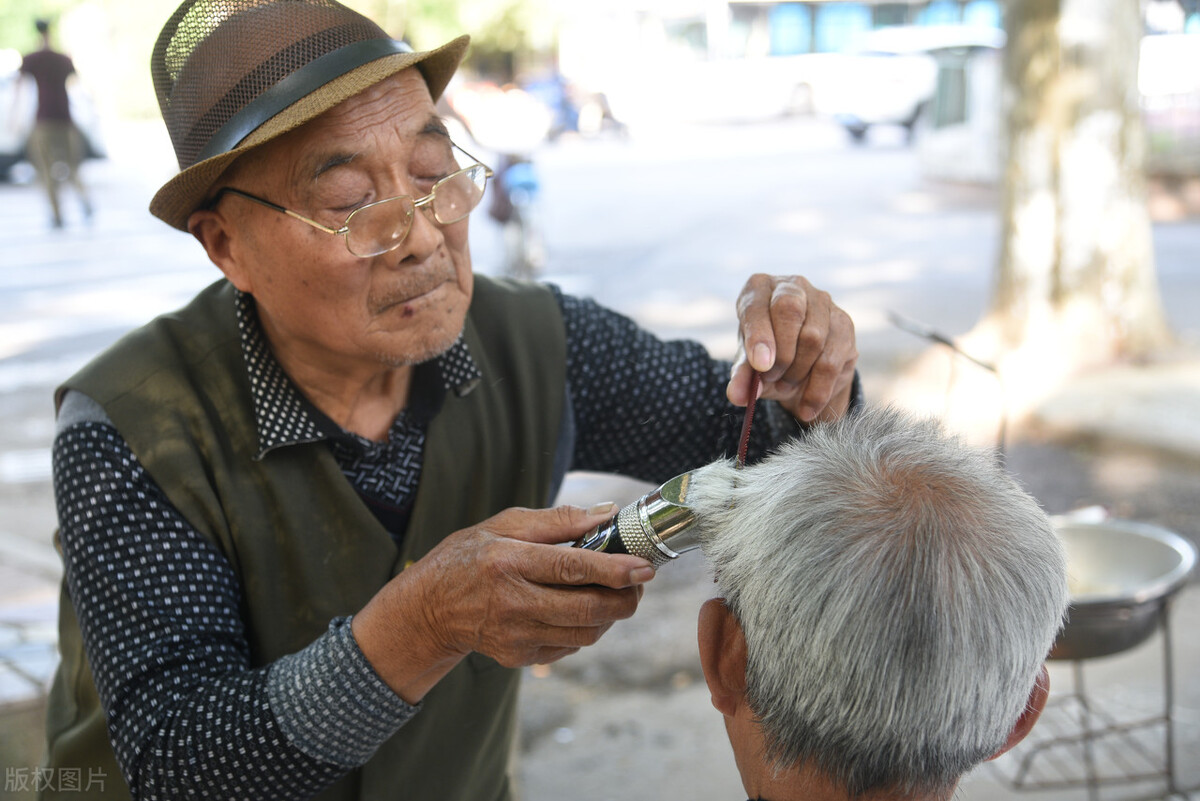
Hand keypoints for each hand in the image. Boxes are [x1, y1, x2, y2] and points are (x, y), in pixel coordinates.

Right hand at [352, 504, 653, 700]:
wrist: (429, 608)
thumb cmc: (470, 558)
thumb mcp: (504, 525)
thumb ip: (557, 520)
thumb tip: (606, 514)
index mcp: (508, 562)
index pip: (571, 568)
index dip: (614, 570)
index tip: (644, 567)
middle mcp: (511, 602)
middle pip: (586, 609)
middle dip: (624, 599)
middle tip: (637, 585)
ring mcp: (514, 635)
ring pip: (584, 634)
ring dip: (609, 616)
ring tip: (610, 596)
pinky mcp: (518, 656)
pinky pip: (569, 647)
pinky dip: (584, 630)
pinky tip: (577, 611)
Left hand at [727, 273, 857, 423]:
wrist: (800, 364)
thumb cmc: (766, 354)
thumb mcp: (749, 365)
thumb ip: (743, 377)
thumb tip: (738, 396)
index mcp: (760, 288)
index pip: (758, 306)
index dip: (759, 336)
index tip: (760, 365)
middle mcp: (793, 285)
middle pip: (790, 310)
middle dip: (780, 353)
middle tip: (771, 378)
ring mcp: (822, 301)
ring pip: (813, 336)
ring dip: (797, 371)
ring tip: (784, 386)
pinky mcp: (844, 323)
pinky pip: (832, 359)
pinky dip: (817, 389)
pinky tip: (806, 407)